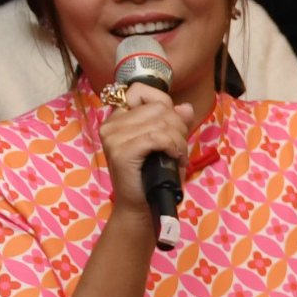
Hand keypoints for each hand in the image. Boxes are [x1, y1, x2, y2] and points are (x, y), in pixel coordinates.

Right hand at [92, 78, 199, 213]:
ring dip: (179, 139)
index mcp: (118, 118)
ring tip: (178, 156)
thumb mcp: (168, 144)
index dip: (164, 103)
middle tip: (180, 147)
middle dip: (178, 126)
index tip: (172, 126)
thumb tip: (185, 107)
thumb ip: (175, 123)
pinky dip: (173, 146)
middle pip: (158, 107)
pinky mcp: (121, 152)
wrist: (142, 206)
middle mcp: (111, 124)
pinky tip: (176, 158)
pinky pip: (157, 137)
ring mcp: (113, 137)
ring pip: (161, 122)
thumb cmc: (155, 175)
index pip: (140, 90)